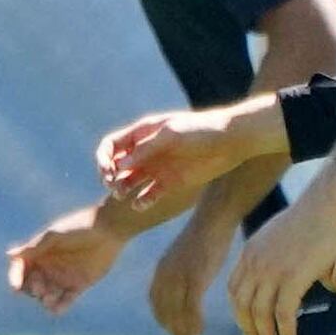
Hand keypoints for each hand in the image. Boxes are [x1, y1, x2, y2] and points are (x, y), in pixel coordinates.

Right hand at [4, 204, 122, 314]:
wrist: (108, 230)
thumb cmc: (79, 227)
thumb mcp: (54, 235)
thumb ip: (34, 247)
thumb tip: (10, 255)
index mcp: (38, 253)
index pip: (20, 269)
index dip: (15, 278)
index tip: (15, 288)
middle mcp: (47, 267)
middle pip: (31, 285)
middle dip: (32, 289)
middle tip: (39, 289)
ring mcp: (62, 277)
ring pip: (47, 295)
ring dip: (45, 300)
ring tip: (49, 299)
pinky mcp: (78, 285)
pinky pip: (66, 300)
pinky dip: (60, 307)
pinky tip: (57, 310)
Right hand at [95, 105, 251, 213]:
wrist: (232, 141)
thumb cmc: (201, 130)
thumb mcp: (170, 135)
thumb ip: (145, 150)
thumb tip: (120, 165)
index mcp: (142, 133)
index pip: (111, 146)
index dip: (103, 158)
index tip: (107, 171)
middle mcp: (146, 151)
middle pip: (117, 165)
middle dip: (110, 176)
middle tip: (113, 187)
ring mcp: (157, 167)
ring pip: (130, 181)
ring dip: (123, 188)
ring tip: (123, 195)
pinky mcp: (170, 182)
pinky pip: (150, 194)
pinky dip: (142, 200)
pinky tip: (141, 204)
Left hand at [142, 214, 231, 334]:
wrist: (214, 218)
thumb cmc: (205, 235)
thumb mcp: (186, 255)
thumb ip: (181, 270)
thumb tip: (185, 283)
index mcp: (162, 268)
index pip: (155, 299)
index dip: (162, 316)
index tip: (171, 329)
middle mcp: (166, 274)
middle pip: (164, 308)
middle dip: (172, 327)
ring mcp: (180, 276)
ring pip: (176, 311)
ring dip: (182, 329)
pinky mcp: (196, 277)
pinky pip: (191, 307)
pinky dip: (193, 322)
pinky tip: (199, 331)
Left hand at [224, 178, 335, 334]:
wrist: (330, 202)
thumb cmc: (325, 219)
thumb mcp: (311, 247)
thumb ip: (322, 272)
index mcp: (251, 252)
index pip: (235, 287)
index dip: (240, 310)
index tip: (249, 325)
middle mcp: (254, 262)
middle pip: (242, 304)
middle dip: (248, 329)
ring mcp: (271, 271)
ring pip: (260, 313)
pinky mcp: (291, 278)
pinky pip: (282, 313)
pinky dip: (285, 332)